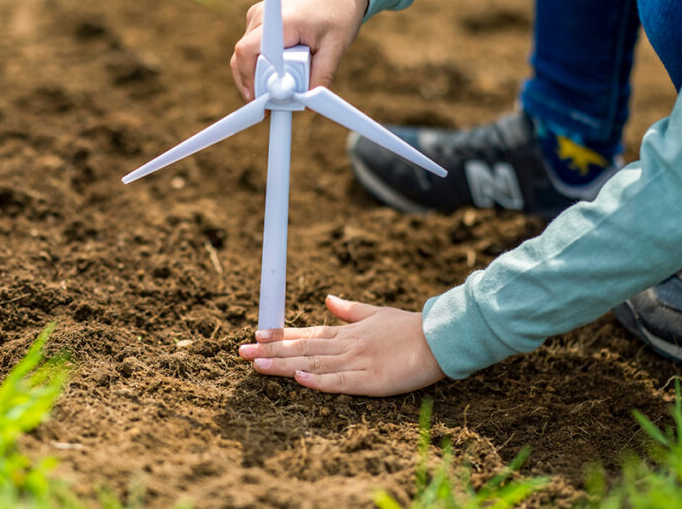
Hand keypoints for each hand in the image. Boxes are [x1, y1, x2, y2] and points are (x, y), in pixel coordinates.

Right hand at [231, 0, 368, 100]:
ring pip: (246, 56)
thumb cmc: (338, 12)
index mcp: (280, 20)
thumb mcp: (335, 47)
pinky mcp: (258, 21)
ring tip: (281, 87)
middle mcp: (261, 16)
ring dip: (260, 75)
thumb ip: (321, 76)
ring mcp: (257, 17)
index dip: (249, 80)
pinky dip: (263, 65)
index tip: (261, 101)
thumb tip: (307, 105)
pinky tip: (280, 74)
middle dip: (255, 84)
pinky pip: (253, 50)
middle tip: (272, 104)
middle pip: (242, 58)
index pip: (247, 52)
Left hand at [238, 295, 444, 396]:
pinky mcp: (373, 381)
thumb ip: (350, 310)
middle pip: (301, 349)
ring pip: (313, 364)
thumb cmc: (408, 327)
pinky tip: (299, 379)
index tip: (256, 334)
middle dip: (270, 350)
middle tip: (241, 351)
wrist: (439, 337)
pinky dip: (319, 382)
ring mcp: (358, 363)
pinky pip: (341, 382)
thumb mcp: (376, 313)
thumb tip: (328, 298)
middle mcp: (346, 346)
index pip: (306, 333)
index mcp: (346, 333)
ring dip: (283, 365)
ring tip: (257, 364)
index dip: (280, 335)